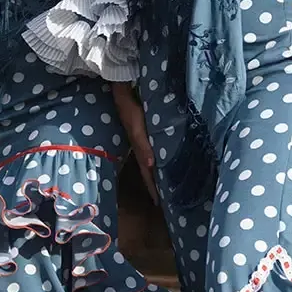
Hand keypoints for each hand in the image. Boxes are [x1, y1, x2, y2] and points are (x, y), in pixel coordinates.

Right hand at [112, 82, 158, 205]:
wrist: (122, 88)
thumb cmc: (130, 108)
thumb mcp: (136, 127)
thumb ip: (143, 145)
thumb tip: (151, 165)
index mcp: (139, 147)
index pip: (147, 173)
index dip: (152, 187)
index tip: (159, 203)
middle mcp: (142, 145)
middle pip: (150, 169)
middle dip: (156, 183)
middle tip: (167, 198)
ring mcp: (143, 138)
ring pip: (153, 160)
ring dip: (159, 171)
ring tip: (168, 182)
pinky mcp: (146, 129)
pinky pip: (154, 148)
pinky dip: (160, 157)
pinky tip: (166, 157)